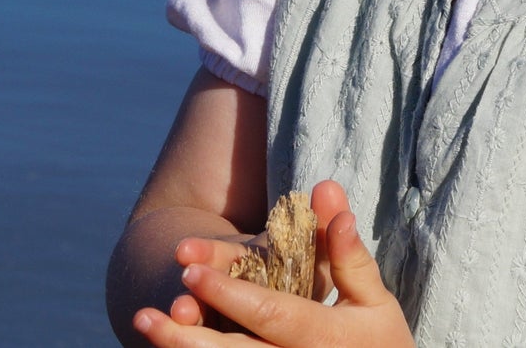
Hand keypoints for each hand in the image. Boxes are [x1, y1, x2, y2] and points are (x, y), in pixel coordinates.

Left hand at [133, 182, 414, 347]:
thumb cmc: (380, 343)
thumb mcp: (373, 300)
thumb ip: (348, 252)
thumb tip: (326, 192)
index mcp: (324, 338)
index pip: (269, 314)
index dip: (229, 293)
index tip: (191, 271)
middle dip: (189, 334)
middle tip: (147, 311)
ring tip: (145, 324)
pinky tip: (170, 345)